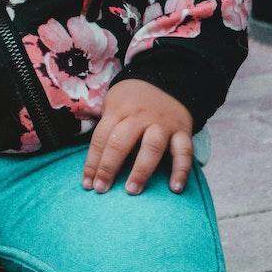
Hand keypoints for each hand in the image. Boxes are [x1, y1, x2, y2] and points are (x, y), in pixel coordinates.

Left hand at [82, 79, 193, 194]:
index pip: (101, 138)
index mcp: (119, 110)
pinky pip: (184, 151)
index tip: (87, 184)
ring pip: (152, 147)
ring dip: (141, 170)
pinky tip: (175, 188)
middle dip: (109, 167)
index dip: (92, 162)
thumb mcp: (113, 103)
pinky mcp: (183, 131)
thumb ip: (105, 127)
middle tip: (101, 189)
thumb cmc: (132, 101)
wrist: (166, 80)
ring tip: (131, 190)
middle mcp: (140, 117)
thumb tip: (92, 162)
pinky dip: (182, 170)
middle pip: (121, 142)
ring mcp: (162, 124)